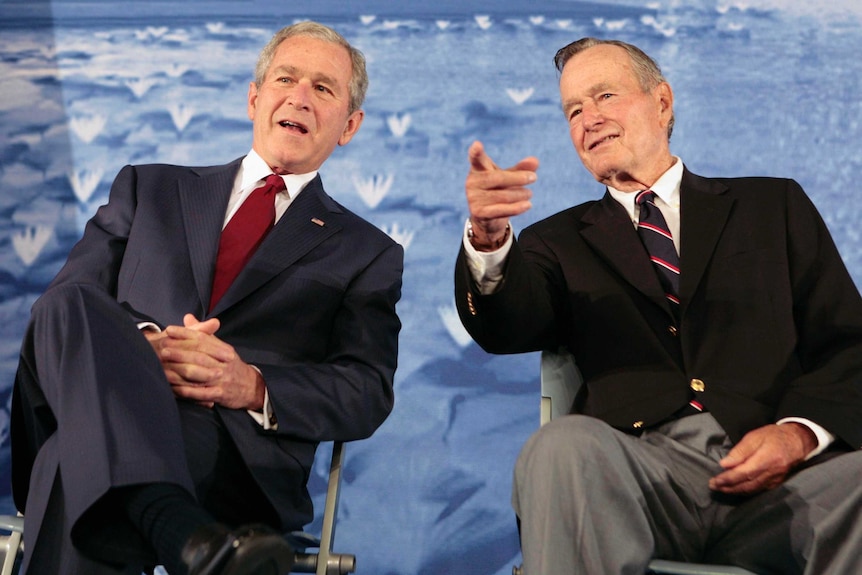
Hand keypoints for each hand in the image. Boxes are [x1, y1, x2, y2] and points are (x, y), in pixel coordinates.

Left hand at [144, 314, 264, 409]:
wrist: (252, 387)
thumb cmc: (232, 366)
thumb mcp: (222, 348)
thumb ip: (204, 334)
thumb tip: (188, 318)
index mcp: (224, 350)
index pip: (203, 339)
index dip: (186, 334)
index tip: (169, 330)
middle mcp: (224, 363)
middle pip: (200, 355)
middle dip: (180, 351)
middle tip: (163, 348)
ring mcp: (223, 379)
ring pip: (199, 374)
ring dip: (180, 371)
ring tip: (163, 368)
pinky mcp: (221, 394)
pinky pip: (202, 393)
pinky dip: (187, 391)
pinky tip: (174, 389)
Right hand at [465, 140, 538, 250]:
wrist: (487, 218)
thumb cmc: (497, 190)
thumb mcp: (508, 177)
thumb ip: (520, 168)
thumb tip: (535, 161)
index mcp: (478, 169)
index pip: (476, 159)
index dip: (476, 152)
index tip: (477, 144)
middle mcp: (472, 182)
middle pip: (497, 178)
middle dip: (517, 178)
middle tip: (533, 178)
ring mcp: (473, 198)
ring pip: (502, 195)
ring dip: (520, 194)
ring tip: (529, 193)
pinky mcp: (478, 212)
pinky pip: (501, 210)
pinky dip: (516, 208)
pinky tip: (528, 205)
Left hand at [708, 423, 816, 494]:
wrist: (798, 441)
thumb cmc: (774, 436)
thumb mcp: (755, 436)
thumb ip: (740, 451)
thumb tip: (725, 464)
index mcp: (767, 458)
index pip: (744, 473)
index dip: (728, 479)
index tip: (715, 481)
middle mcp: (772, 472)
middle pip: (747, 484)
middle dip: (728, 487)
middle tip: (713, 486)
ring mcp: (776, 479)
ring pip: (752, 490)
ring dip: (735, 491)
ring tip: (721, 488)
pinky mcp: (777, 483)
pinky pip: (759, 490)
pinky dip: (746, 491)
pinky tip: (736, 489)